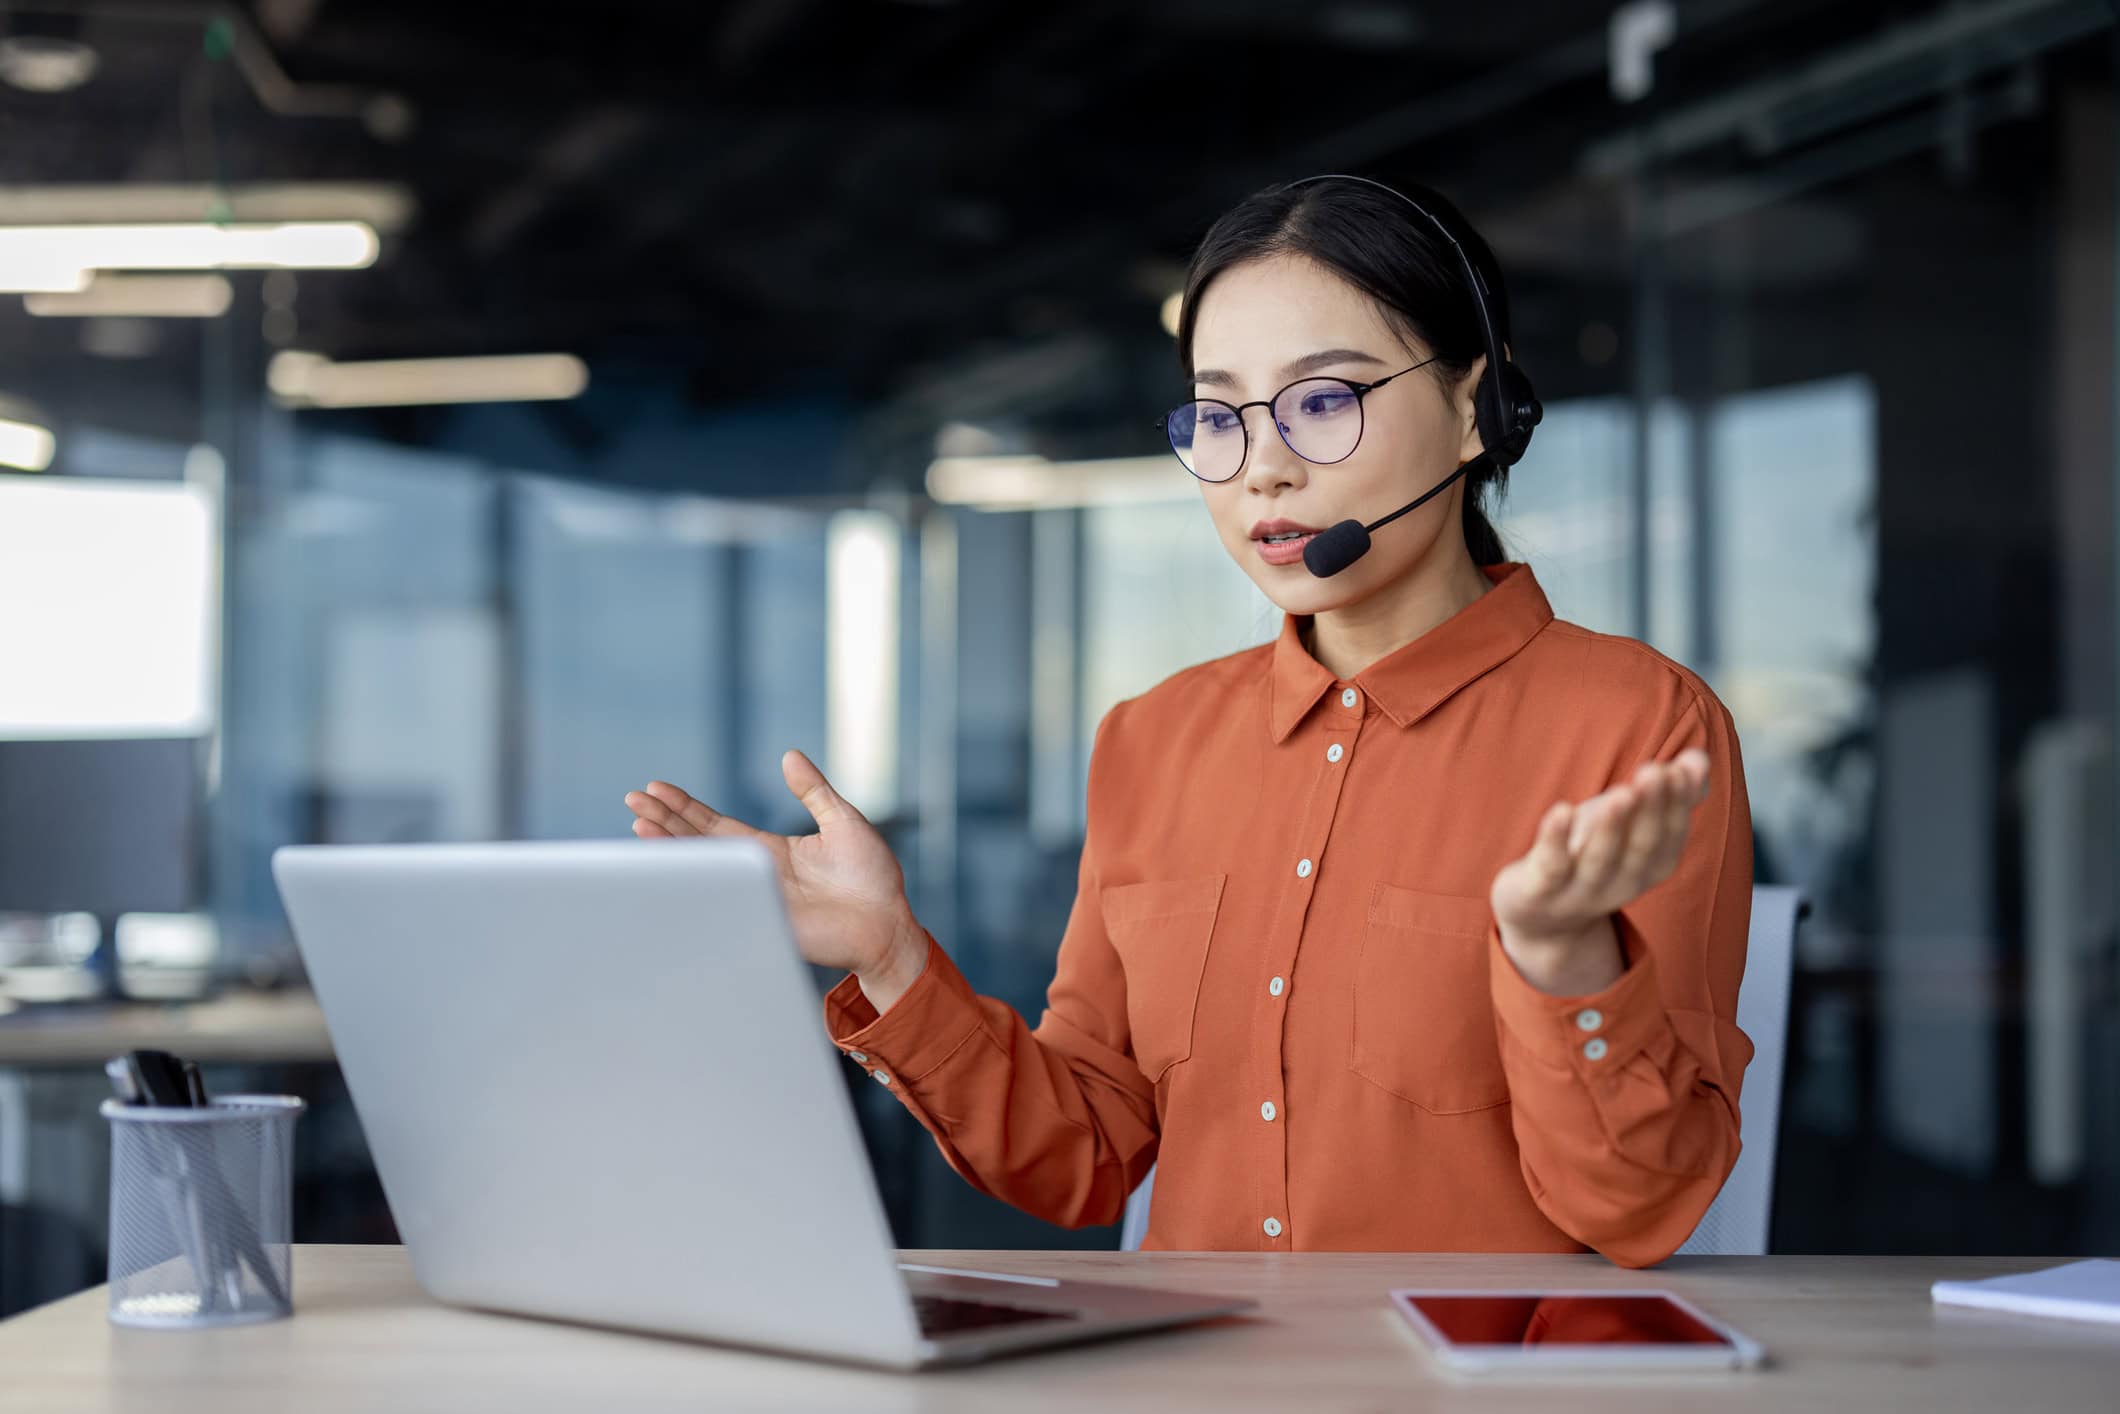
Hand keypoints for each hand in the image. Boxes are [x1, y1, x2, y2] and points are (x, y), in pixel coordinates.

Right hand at [623, 750, 928, 1006]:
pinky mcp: (765, 920)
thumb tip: (790, 756)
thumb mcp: (842, 821)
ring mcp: (756, 897)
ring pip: (703, 870)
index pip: (716, 824)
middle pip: (698, 843)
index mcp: (770, 848)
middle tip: (633, 800)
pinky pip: (723, 903)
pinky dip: (696, 888)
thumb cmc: (871, 876)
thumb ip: (813, 791)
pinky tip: (670, 871)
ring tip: (638, 825)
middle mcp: (755, 871)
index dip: (685, 807)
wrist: (890, 922)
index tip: (656, 788)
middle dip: (664, 821)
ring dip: (670, 848)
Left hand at [1488, 748, 1711, 994]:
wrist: (1543, 916)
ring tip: (1621, 792)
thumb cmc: (1591, 853)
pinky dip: (1556, 839)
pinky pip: (1551, 867)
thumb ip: (1669, 794)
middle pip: (1641, 847)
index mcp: (1649, 868)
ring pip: (1600, 859)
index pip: (1670, 835)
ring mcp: (1580, 891)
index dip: (1676, 803)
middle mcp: (1621, 884)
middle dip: (1650, 809)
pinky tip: (1561, 809)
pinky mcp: (1540, 890)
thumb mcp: (1629, 823)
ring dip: (1612, 827)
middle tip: (1654, 771)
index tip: (1679, 768)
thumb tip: (1698, 758)